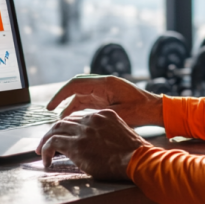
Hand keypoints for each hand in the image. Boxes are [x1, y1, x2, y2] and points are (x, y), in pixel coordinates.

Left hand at [36, 109, 150, 180]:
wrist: (137, 160)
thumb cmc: (134, 154)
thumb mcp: (122, 135)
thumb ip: (108, 133)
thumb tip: (98, 144)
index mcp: (104, 115)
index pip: (79, 117)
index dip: (68, 127)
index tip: (63, 135)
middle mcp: (91, 119)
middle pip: (65, 121)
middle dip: (53, 132)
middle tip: (46, 143)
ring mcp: (83, 130)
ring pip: (55, 130)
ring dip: (46, 141)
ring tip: (42, 151)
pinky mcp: (75, 144)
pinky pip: (53, 143)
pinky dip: (46, 151)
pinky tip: (46, 161)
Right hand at [45, 75, 163, 127]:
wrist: (154, 109)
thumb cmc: (140, 112)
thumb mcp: (118, 114)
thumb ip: (98, 114)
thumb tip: (78, 120)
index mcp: (105, 83)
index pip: (76, 84)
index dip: (61, 95)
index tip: (50, 106)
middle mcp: (102, 83)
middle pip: (76, 87)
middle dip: (62, 98)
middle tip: (50, 110)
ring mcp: (104, 89)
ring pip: (80, 94)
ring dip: (70, 105)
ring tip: (60, 120)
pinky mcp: (106, 96)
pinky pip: (87, 100)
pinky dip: (78, 107)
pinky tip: (72, 119)